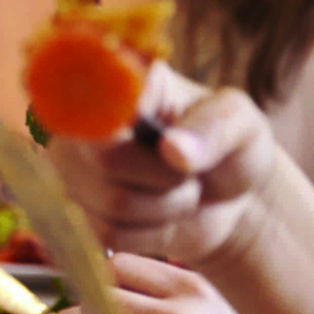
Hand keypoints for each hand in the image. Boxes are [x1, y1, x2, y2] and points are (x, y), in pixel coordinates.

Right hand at [48, 67, 290, 272]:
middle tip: (188, 168)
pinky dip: (151, 233)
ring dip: (165, 206)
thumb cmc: (229, 144)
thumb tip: (173, 149)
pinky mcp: (79, 214)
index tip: (152, 134)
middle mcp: (80, 122)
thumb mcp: (240, 123)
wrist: (228, 198)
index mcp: (115, 80)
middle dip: (164, 176)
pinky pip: (110, 234)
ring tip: (179, 189)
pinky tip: (161, 214)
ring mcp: (73, 170)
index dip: (109, 116)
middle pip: (104, 160)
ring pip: (111, 203)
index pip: (88, 93)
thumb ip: (212, 128)